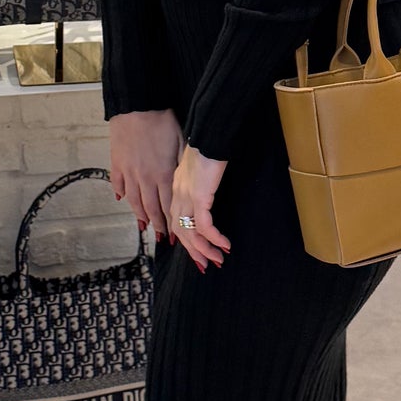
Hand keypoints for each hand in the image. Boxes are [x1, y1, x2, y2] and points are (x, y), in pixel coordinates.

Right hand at [107, 109, 182, 240]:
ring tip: (144, 226)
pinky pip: (118, 184)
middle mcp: (145, 178)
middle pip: (151, 208)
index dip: (171, 221)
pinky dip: (121, 194)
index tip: (174, 234)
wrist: (138, 106)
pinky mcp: (117, 163)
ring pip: (133, 201)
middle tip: (160, 237)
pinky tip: (123, 201)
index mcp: (164, 174)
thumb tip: (181, 185)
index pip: (168, 205)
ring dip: (140, 215)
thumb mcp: (181, 144)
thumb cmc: (164, 121)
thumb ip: (181, 168)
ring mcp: (129, 172)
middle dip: (157, 225)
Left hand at [168, 144, 229, 270]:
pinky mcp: (199, 197)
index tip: (197, 253)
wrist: (209, 136)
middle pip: (180, 232)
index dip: (185, 240)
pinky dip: (214, 238)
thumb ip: (198, 183)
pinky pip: (205, 225)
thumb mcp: (199, 170)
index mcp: (176, 190)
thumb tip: (205, 192)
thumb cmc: (208, 149)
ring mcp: (186, 197)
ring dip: (205, 249)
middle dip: (194, 251)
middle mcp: (177, 197)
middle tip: (206, 265)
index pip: (176, 221)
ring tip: (218, 259)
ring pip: (191, 233)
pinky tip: (225, 245)